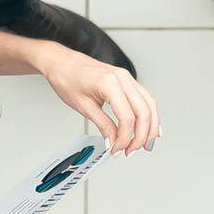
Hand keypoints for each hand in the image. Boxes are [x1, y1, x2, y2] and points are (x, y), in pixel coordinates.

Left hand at [35, 43, 159, 154]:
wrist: (62, 62)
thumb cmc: (67, 78)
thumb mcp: (83, 106)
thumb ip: (102, 125)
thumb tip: (113, 142)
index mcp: (109, 83)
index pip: (126, 118)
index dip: (124, 138)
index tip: (117, 149)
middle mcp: (123, 78)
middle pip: (143, 112)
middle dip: (140, 136)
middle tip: (131, 151)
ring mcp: (127, 78)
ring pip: (149, 105)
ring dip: (150, 127)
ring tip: (144, 144)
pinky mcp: (127, 81)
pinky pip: (145, 98)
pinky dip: (149, 114)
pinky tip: (151, 126)